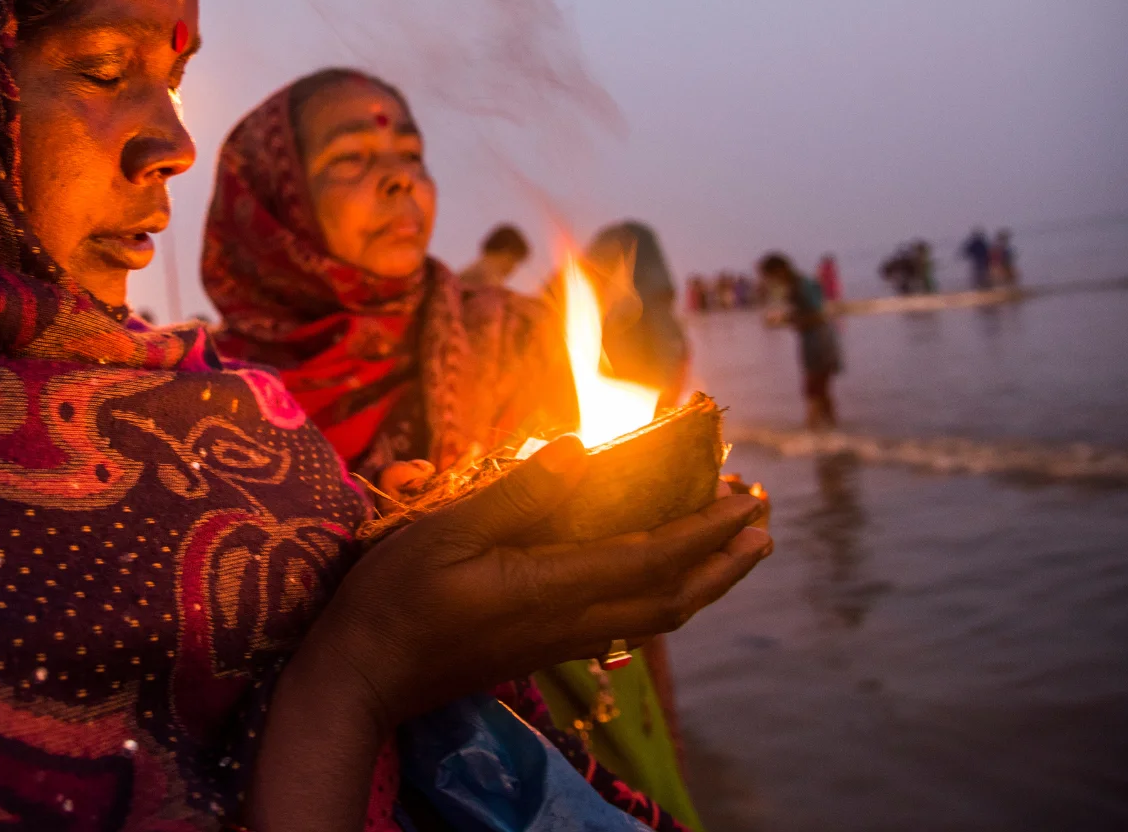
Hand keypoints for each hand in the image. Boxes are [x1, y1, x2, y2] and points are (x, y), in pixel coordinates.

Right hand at [308, 435, 770, 732]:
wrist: (365, 677)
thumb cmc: (395, 600)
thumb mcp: (446, 533)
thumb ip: (517, 495)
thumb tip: (581, 449)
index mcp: (553, 588)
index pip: (654, 557)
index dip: (707, 527)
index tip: (745, 494)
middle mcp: (571, 620)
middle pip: (675, 597)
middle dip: (725, 559)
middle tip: (761, 520)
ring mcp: (560, 640)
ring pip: (656, 615)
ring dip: (704, 579)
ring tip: (731, 546)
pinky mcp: (544, 647)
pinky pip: (627, 620)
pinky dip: (663, 592)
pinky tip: (657, 573)